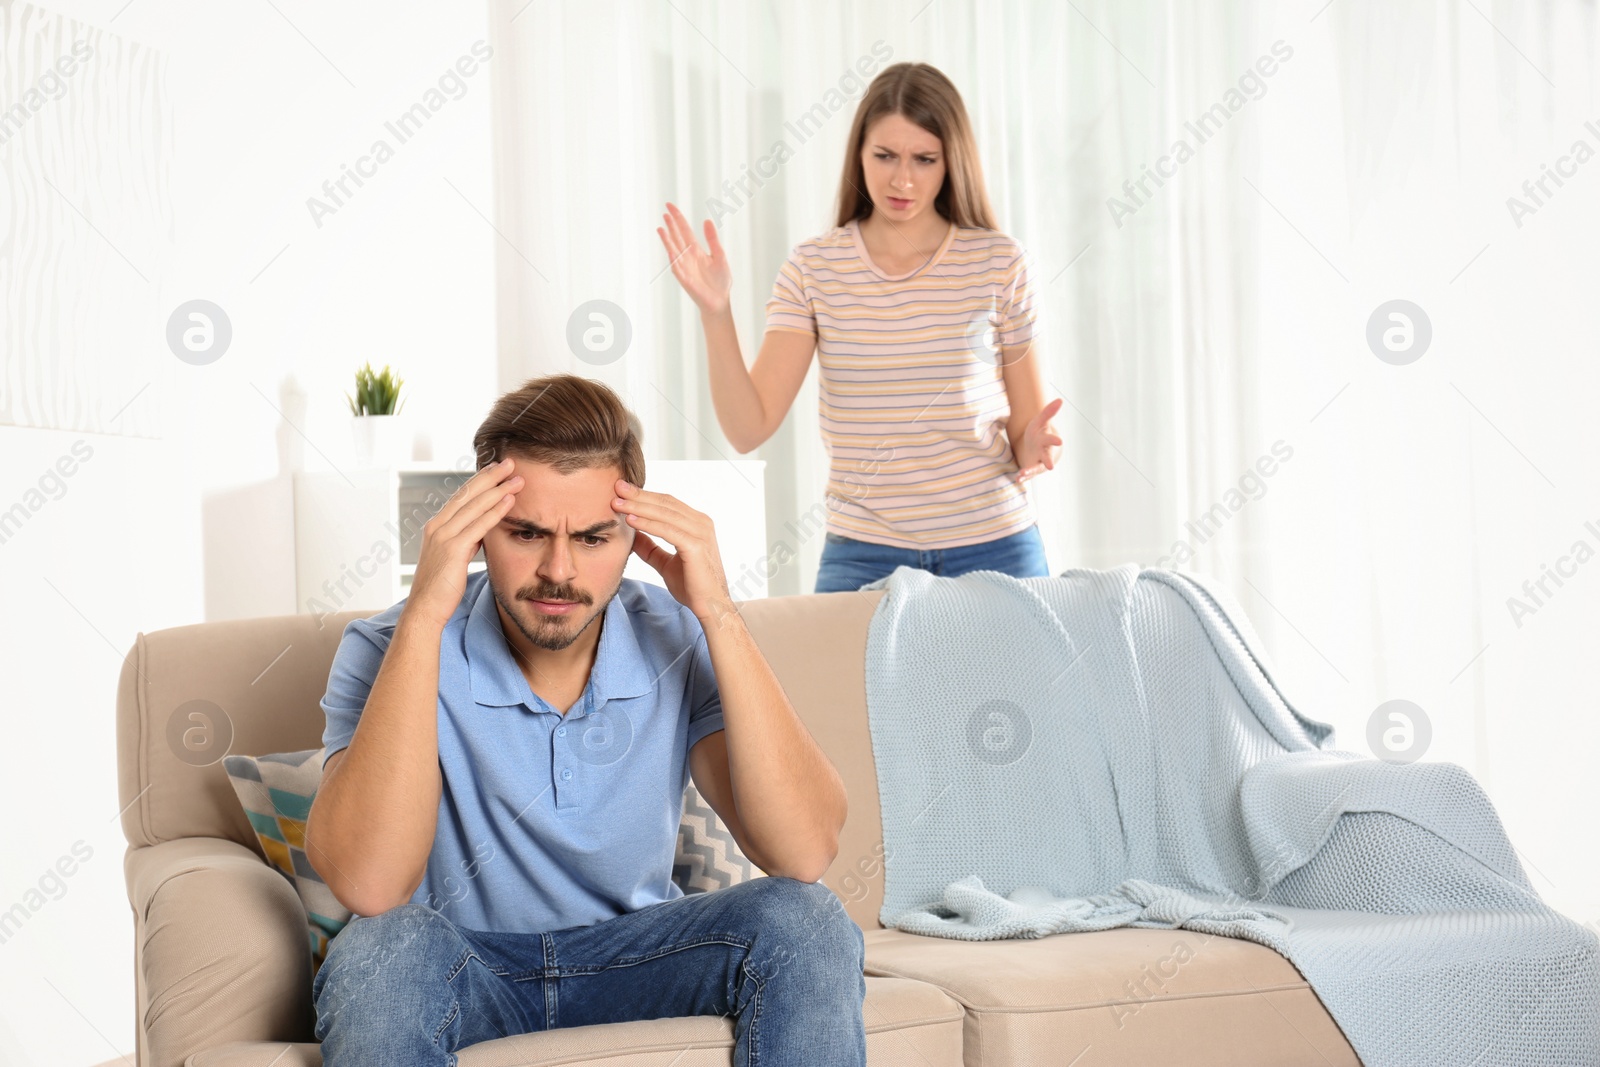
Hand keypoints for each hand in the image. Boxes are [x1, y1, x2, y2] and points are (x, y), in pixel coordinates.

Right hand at [403, 458, 521, 628]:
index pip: (461, 496)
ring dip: (498, 489)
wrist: (425, 609)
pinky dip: (495, 511)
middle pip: (468, 493)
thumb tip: (481, 532)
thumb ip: (466, 541)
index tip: (498, 469)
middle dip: (490, 476)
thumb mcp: (454, 558)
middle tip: (510, 462)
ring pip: (474, 505)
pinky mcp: (452, 549)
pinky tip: (510, 501)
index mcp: (437, 526)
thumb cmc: (441, 588)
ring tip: (517, 477)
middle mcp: (437, 526)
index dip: (481, 480)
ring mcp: (443, 536)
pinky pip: (478, 525)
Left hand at [611, 479, 732, 623]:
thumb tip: (631, 535)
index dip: (644, 496)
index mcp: (696, 523)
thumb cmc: (692, 586)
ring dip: (639, 506)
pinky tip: (630, 520)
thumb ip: (650, 548)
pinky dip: (647, 524)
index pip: (667, 503)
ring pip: (664, 513)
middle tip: (616, 487)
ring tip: (617, 503)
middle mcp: (701, 523)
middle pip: (665, 503)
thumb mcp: (665, 563)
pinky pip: (667, 530)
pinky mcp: (696, 546)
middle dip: (639, 495)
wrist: (710, 607)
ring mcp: (701, 533)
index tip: (621, 491)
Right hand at [657, 202, 731, 315]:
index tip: (670, 206)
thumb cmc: (720, 281)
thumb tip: (707, 220)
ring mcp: (684, 267)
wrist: (720, 301)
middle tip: (665, 212)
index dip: (678, 218)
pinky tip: (670, 250)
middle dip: (671, 225)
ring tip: (661, 228)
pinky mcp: (685, 279)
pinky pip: (677, 267)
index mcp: (696, 250)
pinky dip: (674, 259)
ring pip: (674, 250)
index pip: (684, 230)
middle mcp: (687, 256)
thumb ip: (712, 239)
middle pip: (677, 237)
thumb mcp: (719, 256)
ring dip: (667, 240)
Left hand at [1013, 398, 1063, 483]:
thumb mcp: (1041, 421)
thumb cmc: (1038, 433)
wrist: (1036, 448)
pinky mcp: (1030, 469)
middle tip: (1051, 466)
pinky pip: (1027, 474)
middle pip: (1047, 457)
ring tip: (1023, 473)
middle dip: (1049, 461)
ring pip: (1036, 468)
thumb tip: (1060, 399)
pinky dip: (1022, 476)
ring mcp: (1037, 462)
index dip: (1055, 440)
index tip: (1060, 441)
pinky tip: (1017, 478)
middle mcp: (1044, 453)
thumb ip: (1049, 411)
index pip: (1051, 439)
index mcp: (1046, 440)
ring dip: (1030, 471)